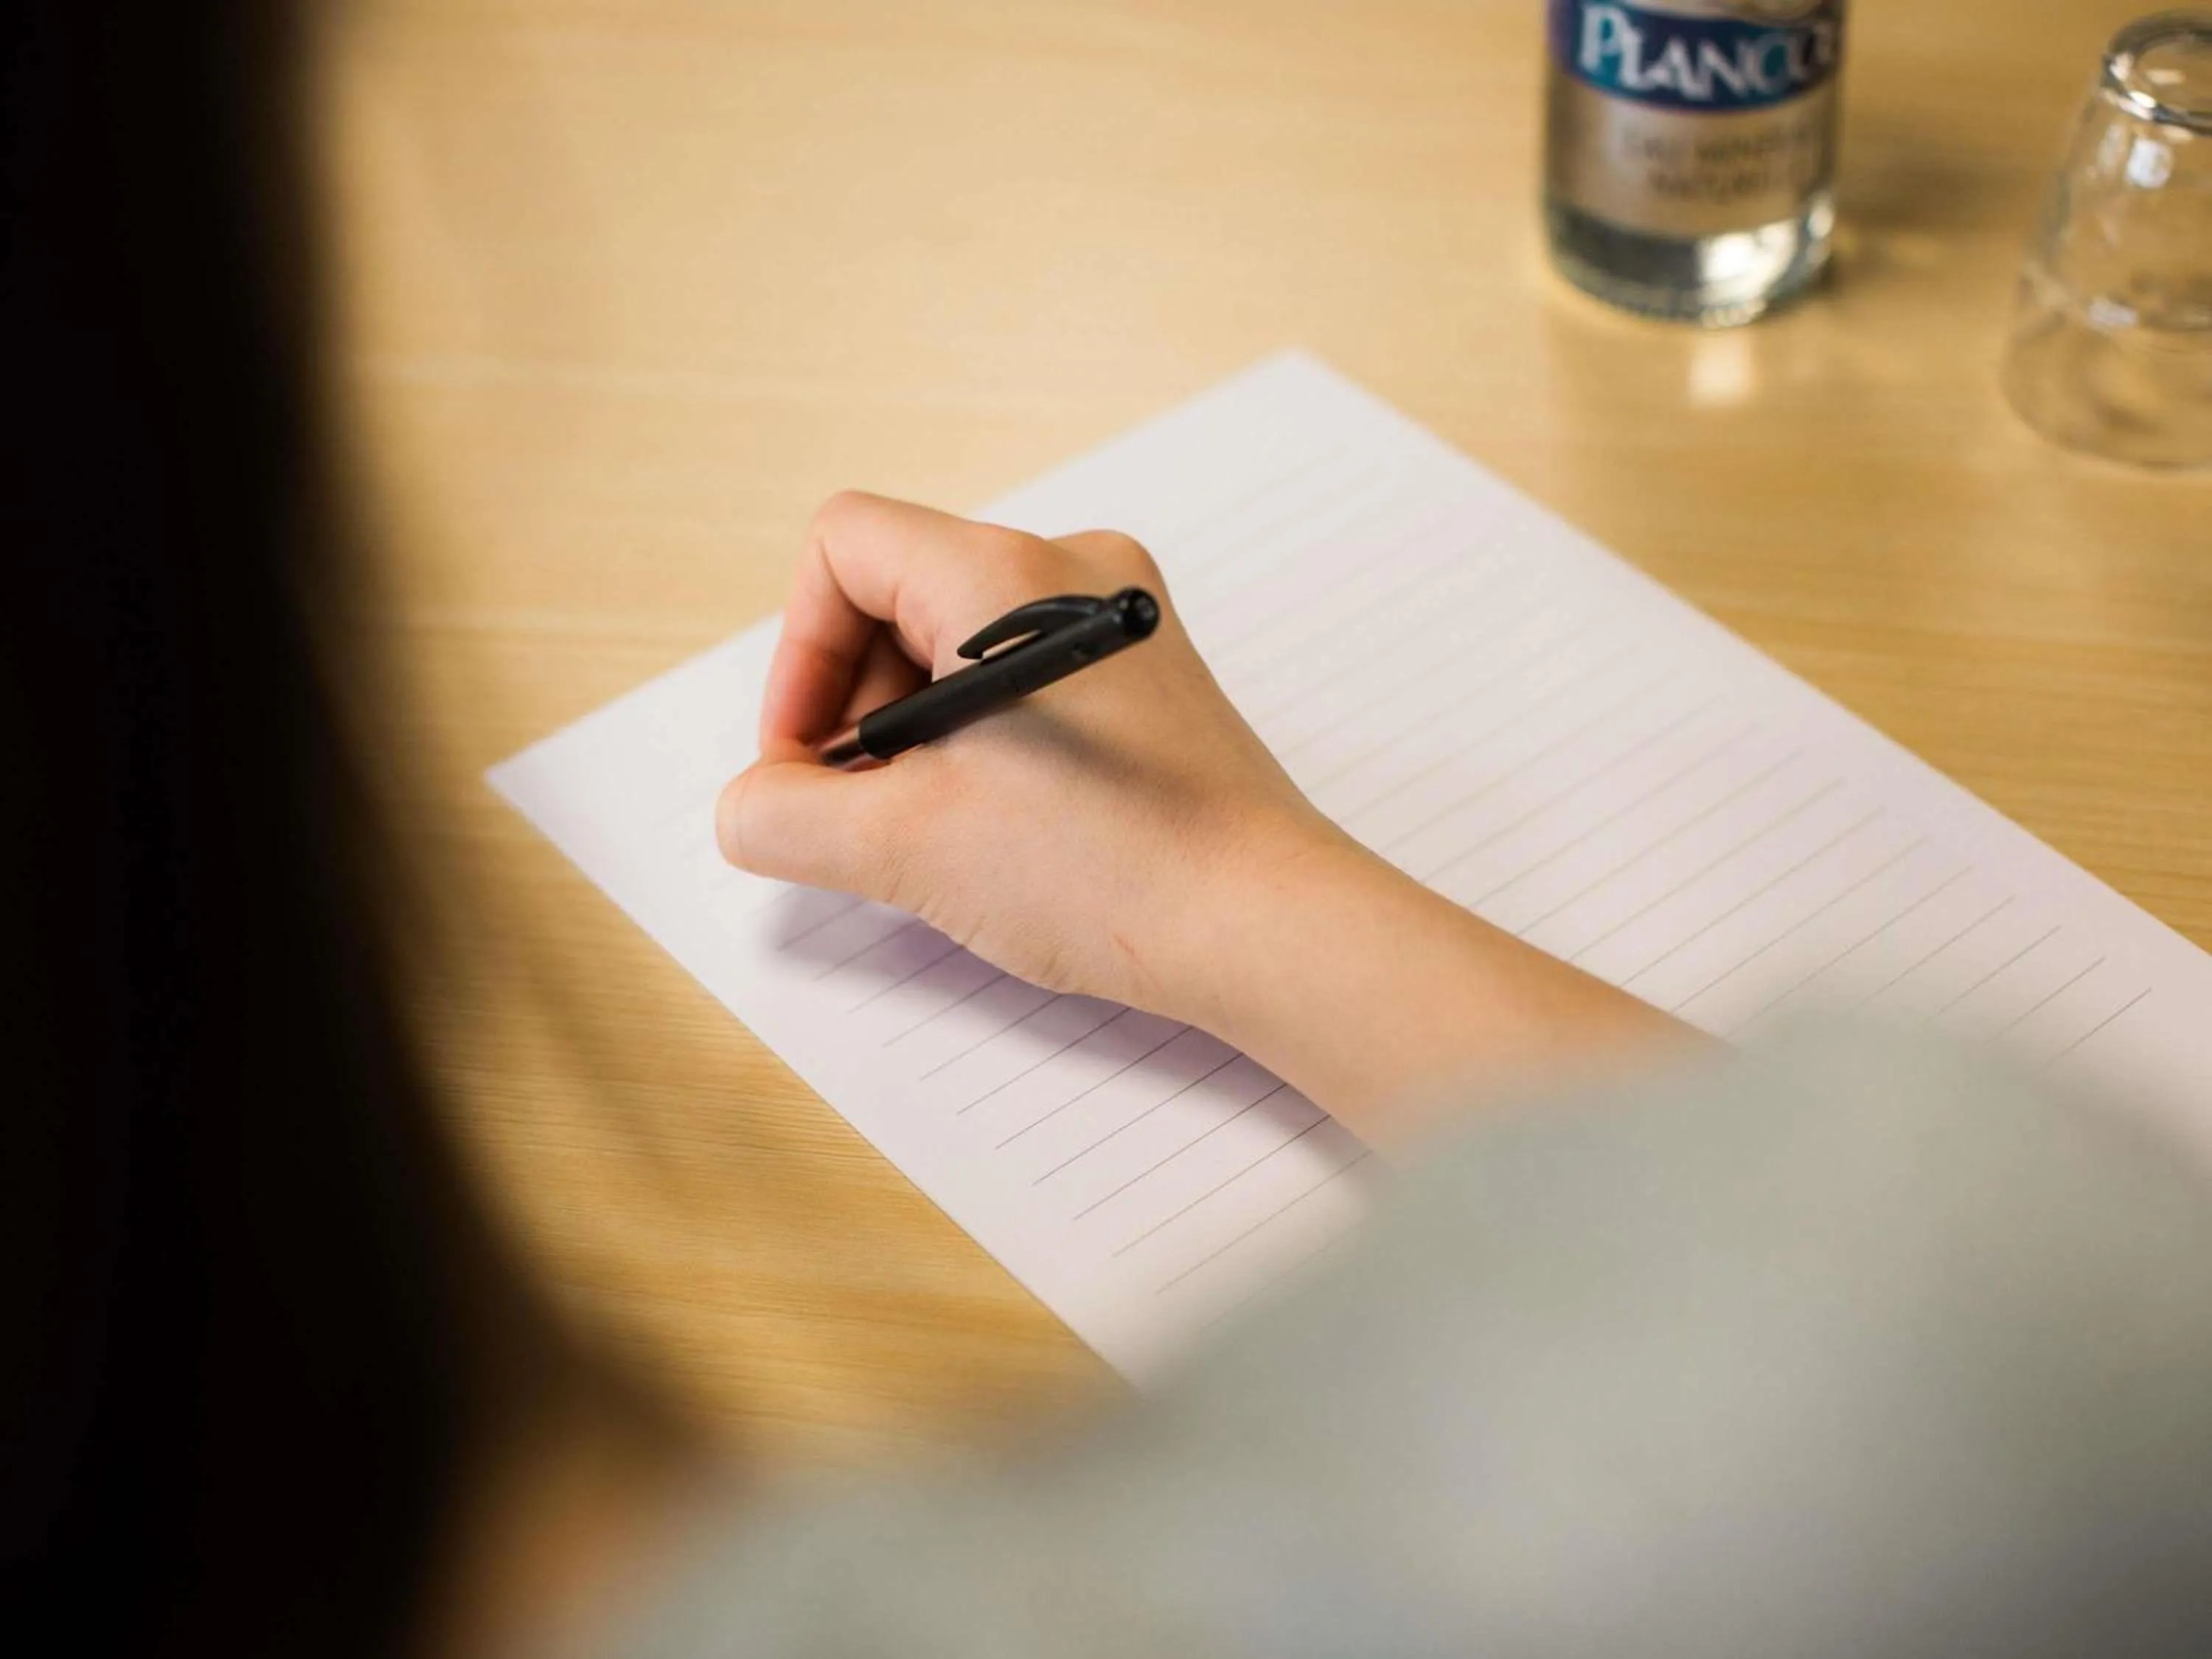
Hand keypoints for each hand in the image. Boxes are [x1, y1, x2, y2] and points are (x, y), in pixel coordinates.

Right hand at [719, 493, 1689, 1135]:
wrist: (1265, 927)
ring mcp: (1120, 621)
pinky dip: (984, 741)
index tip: (811, 762)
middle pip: (900, 594)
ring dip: (917, 732)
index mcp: (1006, 575)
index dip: (798, 656)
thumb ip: (785, 816)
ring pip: (960, 642)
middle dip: (856, 705)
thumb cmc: (1111, 870)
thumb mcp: (902, 847)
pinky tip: (998, 827)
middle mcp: (1073, 569)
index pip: (844, 546)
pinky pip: (1025, 678)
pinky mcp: (1150, 678)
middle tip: (864, 811)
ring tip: (933, 830)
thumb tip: (750, 806)